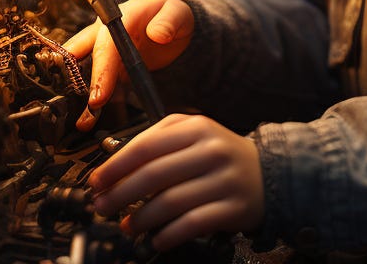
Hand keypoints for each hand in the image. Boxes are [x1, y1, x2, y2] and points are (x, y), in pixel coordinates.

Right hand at [63, 0, 193, 129]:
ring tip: (83, 122)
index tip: (98, 95)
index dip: (101, 71)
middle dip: (75, 81)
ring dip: (81, 94)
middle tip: (82, 107)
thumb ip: (169, 21)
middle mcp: (106, 32)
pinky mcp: (110, 66)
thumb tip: (157, 34)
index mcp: (121, 17)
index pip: (105, 44)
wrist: (174, 25)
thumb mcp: (178, 13)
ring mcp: (105, 49)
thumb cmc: (174, 16)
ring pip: (83, 70)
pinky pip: (98, 82)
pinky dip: (95, 99)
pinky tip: (93, 118)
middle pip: (81, 54)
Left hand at [88, 113, 263, 250]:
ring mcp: (224, 180)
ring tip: (127, 226)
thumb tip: (114, 164)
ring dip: (141, 218)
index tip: (97, 182)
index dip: (116, 166)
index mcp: (196, 128)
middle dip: (120, 194)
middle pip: (154, 175)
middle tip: (102, 207)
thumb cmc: (220, 154)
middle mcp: (211, 151)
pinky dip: (169, 234)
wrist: (269, 172)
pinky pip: (193, 224)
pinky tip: (156, 238)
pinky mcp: (233, 208)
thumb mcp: (194, 134)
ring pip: (171, 202)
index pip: (146, 146)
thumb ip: (157, 140)